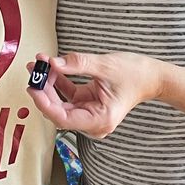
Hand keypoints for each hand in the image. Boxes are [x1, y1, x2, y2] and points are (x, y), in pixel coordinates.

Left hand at [27, 51, 164, 137]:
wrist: (151, 76)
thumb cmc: (135, 74)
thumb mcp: (105, 65)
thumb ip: (77, 64)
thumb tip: (52, 63)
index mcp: (100, 120)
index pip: (63, 118)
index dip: (44, 103)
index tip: (34, 87)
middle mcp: (93, 121)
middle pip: (58, 110)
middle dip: (44, 89)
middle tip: (34, 69)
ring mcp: (89, 112)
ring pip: (60, 101)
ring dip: (48, 83)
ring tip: (39, 64)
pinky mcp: (87, 102)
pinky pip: (67, 94)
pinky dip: (58, 81)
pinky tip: (50, 67)